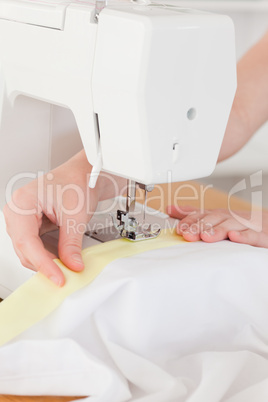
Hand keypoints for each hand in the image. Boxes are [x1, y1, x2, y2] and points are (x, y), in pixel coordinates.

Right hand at [3, 150, 124, 285]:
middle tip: (63, 277)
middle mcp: (17, 209)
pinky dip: (46, 255)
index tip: (57, 277)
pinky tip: (59, 260)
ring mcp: (22, 217)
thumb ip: (71, 243)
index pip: (27, 241)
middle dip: (43, 264)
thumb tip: (71, 265)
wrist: (84, 174)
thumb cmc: (77, 181)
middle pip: (24, 248)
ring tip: (63, 269)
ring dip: (44, 261)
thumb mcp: (75, 215)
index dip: (42, 263)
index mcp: (23, 202)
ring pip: (27, 250)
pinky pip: (33, 245)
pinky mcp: (30, 223)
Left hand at [167, 205, 267, 248]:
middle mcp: (228, 218)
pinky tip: (234, 238)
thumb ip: (191, 214)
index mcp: (217, 215)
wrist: (265, 225)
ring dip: (217, 231)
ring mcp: (243, 225)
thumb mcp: (213, 217)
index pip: (201, 216)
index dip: (190, 221)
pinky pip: (250, 235)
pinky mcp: (258, 235)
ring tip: (206, 236)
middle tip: (188, 234)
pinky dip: (243, 236)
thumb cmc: (236, 223)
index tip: (180, 229)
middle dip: (199, 227)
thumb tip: (169, 208)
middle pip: (213, 220)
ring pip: (229, 227)